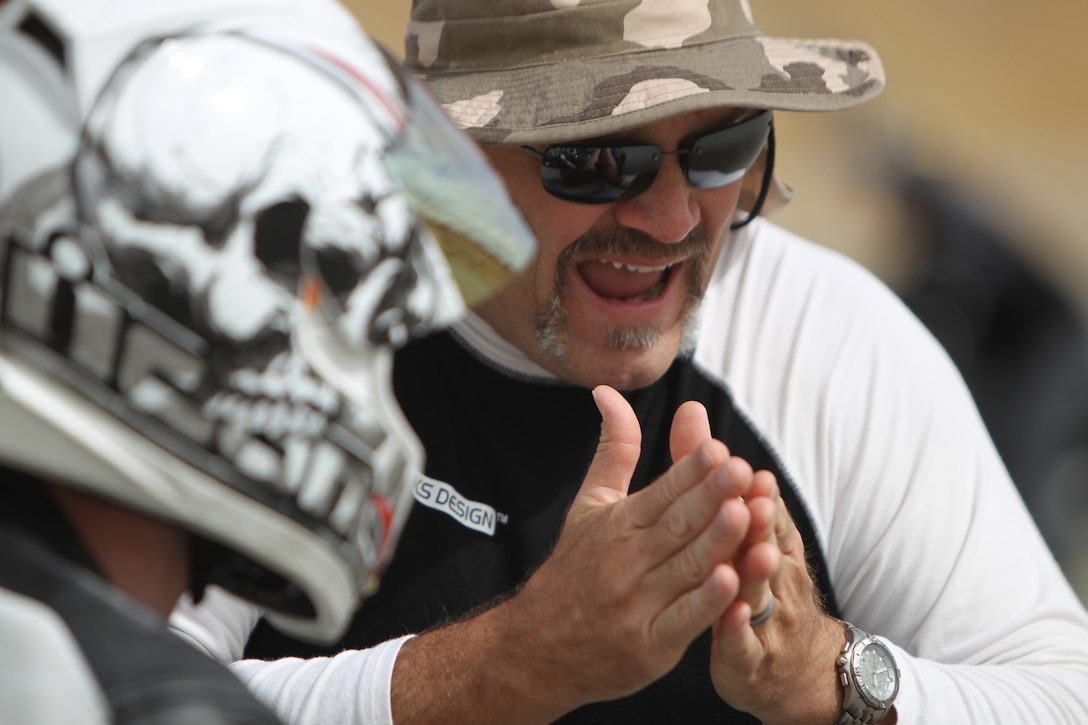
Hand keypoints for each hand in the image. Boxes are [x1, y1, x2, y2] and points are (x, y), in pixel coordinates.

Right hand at [510, 385, 756, 708]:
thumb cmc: (574, 570)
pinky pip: (684, 620)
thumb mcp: (590, 505)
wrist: (537, 646)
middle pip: (677, 525)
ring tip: (745, 514)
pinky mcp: (651, 644)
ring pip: (686, 567)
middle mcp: (628, 560)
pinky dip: (706, 602)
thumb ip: (615, 450)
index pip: (661, 492)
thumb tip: (609, 392)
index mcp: (618, 524)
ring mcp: (639, 604)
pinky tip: (731, 580)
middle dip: (711, 497)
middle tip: (742, 471)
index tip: (719, 449)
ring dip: (717, 542)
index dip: (691, 472)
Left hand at [706, 477, 845, 723]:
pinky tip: (729, 614)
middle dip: (760, 522)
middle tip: (754, 499)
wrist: (784, 664)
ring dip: (758, 571)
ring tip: (755, 552)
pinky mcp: (749, 656)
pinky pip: (744, 641)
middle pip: (765, 544)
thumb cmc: (748, 576)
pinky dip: (738, 627)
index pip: (762, 508)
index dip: (755, 490)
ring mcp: (764, 617)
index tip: (743, 466)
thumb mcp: (735, 524)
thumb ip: (707, 471)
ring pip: (761, 590)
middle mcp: (772, 573)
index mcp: (766, 536)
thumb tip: (688, 409)